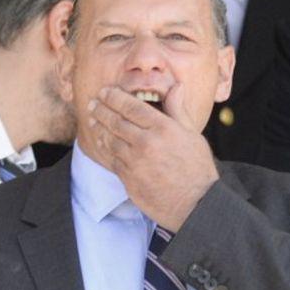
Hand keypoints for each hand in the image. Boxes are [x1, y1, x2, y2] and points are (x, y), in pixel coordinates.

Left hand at [87, 86, 218, 231]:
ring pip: (109, 140)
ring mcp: (135, 162)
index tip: (105, 91)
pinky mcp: (128, 178)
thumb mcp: (193, 134)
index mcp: (163, 128)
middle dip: (101, 109)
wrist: (195, 203)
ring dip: (98, 127)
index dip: (115, 97)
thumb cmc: (197, 167)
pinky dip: (103, 147)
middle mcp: (146, 143)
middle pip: (116, 121)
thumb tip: (176, 86)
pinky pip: (111, 159)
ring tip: (92, 119)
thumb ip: (178, 109)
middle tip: (93, 103)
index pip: (132, 107)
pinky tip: (100, 141)